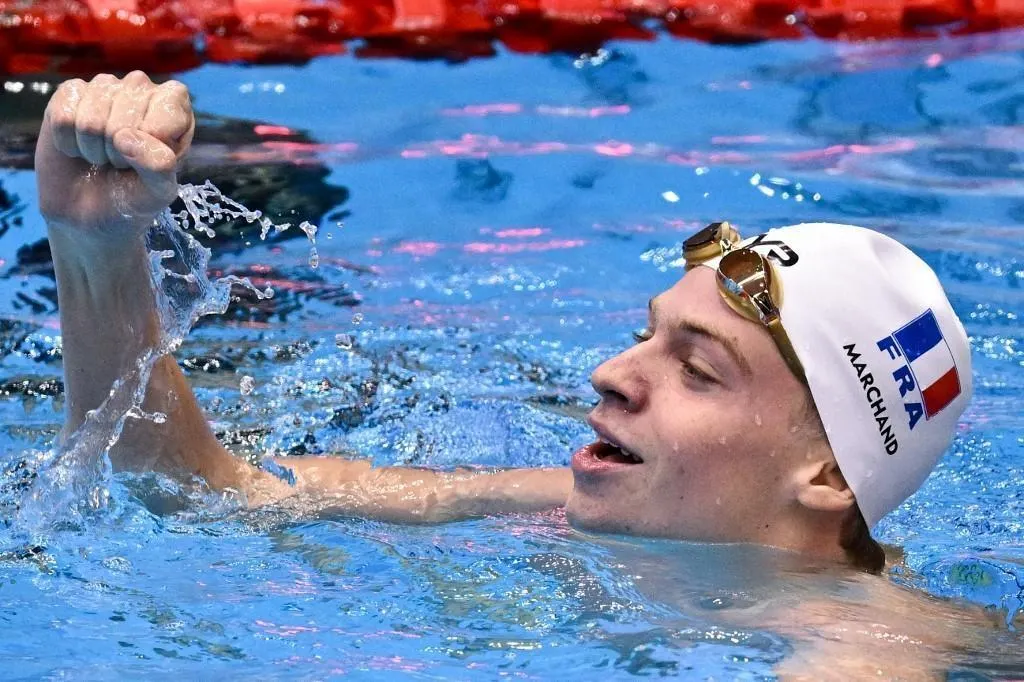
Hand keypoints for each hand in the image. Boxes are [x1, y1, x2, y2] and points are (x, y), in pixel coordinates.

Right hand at [35, 71, 194, 238]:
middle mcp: (142, 88)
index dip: (153, 141)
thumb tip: (126, 136)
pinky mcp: (70, 92)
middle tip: (121, 162)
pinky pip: (63, 115)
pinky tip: (77, 147)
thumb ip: (159, 166)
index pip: (167, 108)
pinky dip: (67, 142)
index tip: (150, 160)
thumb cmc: (133, 196)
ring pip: (92, 117)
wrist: (89, 210)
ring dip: (93, 148)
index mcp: (174, 107)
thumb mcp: (159, 191)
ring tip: (101, 156)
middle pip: (126, 113)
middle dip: (119, 150)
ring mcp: (104, 87)